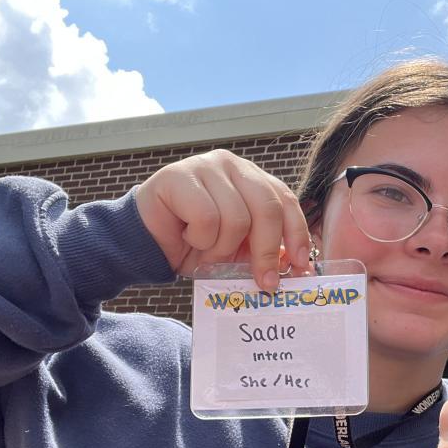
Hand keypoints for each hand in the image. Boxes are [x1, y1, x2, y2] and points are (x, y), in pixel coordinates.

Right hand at [134, 149, 311, 286]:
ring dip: (222, 248)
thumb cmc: (193, 244)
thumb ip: (264, 249)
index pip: (285, 200)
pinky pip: (207, 218)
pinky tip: (187, 236)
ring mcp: (205, 166)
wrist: (146, 243)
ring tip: (206, 252)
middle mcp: (232, 166)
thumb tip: (295, 265)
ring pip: (236, 218)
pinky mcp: (179, 176)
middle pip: (267, 208)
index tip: (301, 265)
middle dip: (268, 251)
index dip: (297, 233)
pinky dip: (200, 239)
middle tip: (264, 282)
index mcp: (251, 178)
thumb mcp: (237, 249)